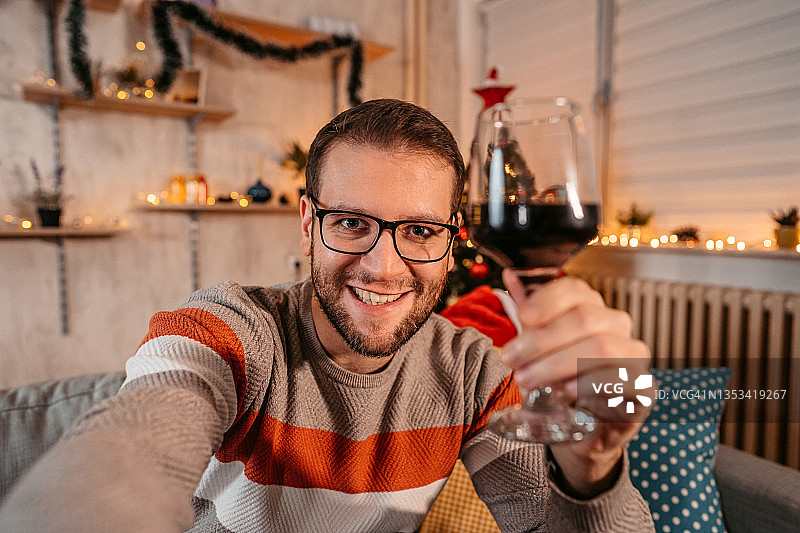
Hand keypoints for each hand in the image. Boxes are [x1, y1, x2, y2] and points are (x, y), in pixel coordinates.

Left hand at [499, 269, 651, 497]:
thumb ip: (529, 314)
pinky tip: (566, 393)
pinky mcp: (643, 390)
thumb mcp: (539, 347)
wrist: (584, 426)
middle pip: (585, 319)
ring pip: (603, 348)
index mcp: (591, 308)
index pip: (575, 289)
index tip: (522, 318)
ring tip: (529, 380)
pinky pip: (621, 382)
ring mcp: (634, 357)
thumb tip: (510, 275)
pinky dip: (589, 386)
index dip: (547, 300)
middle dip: (542, 340)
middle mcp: (617, 326)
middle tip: (513, 360)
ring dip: (559, 364)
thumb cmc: (560, 380)